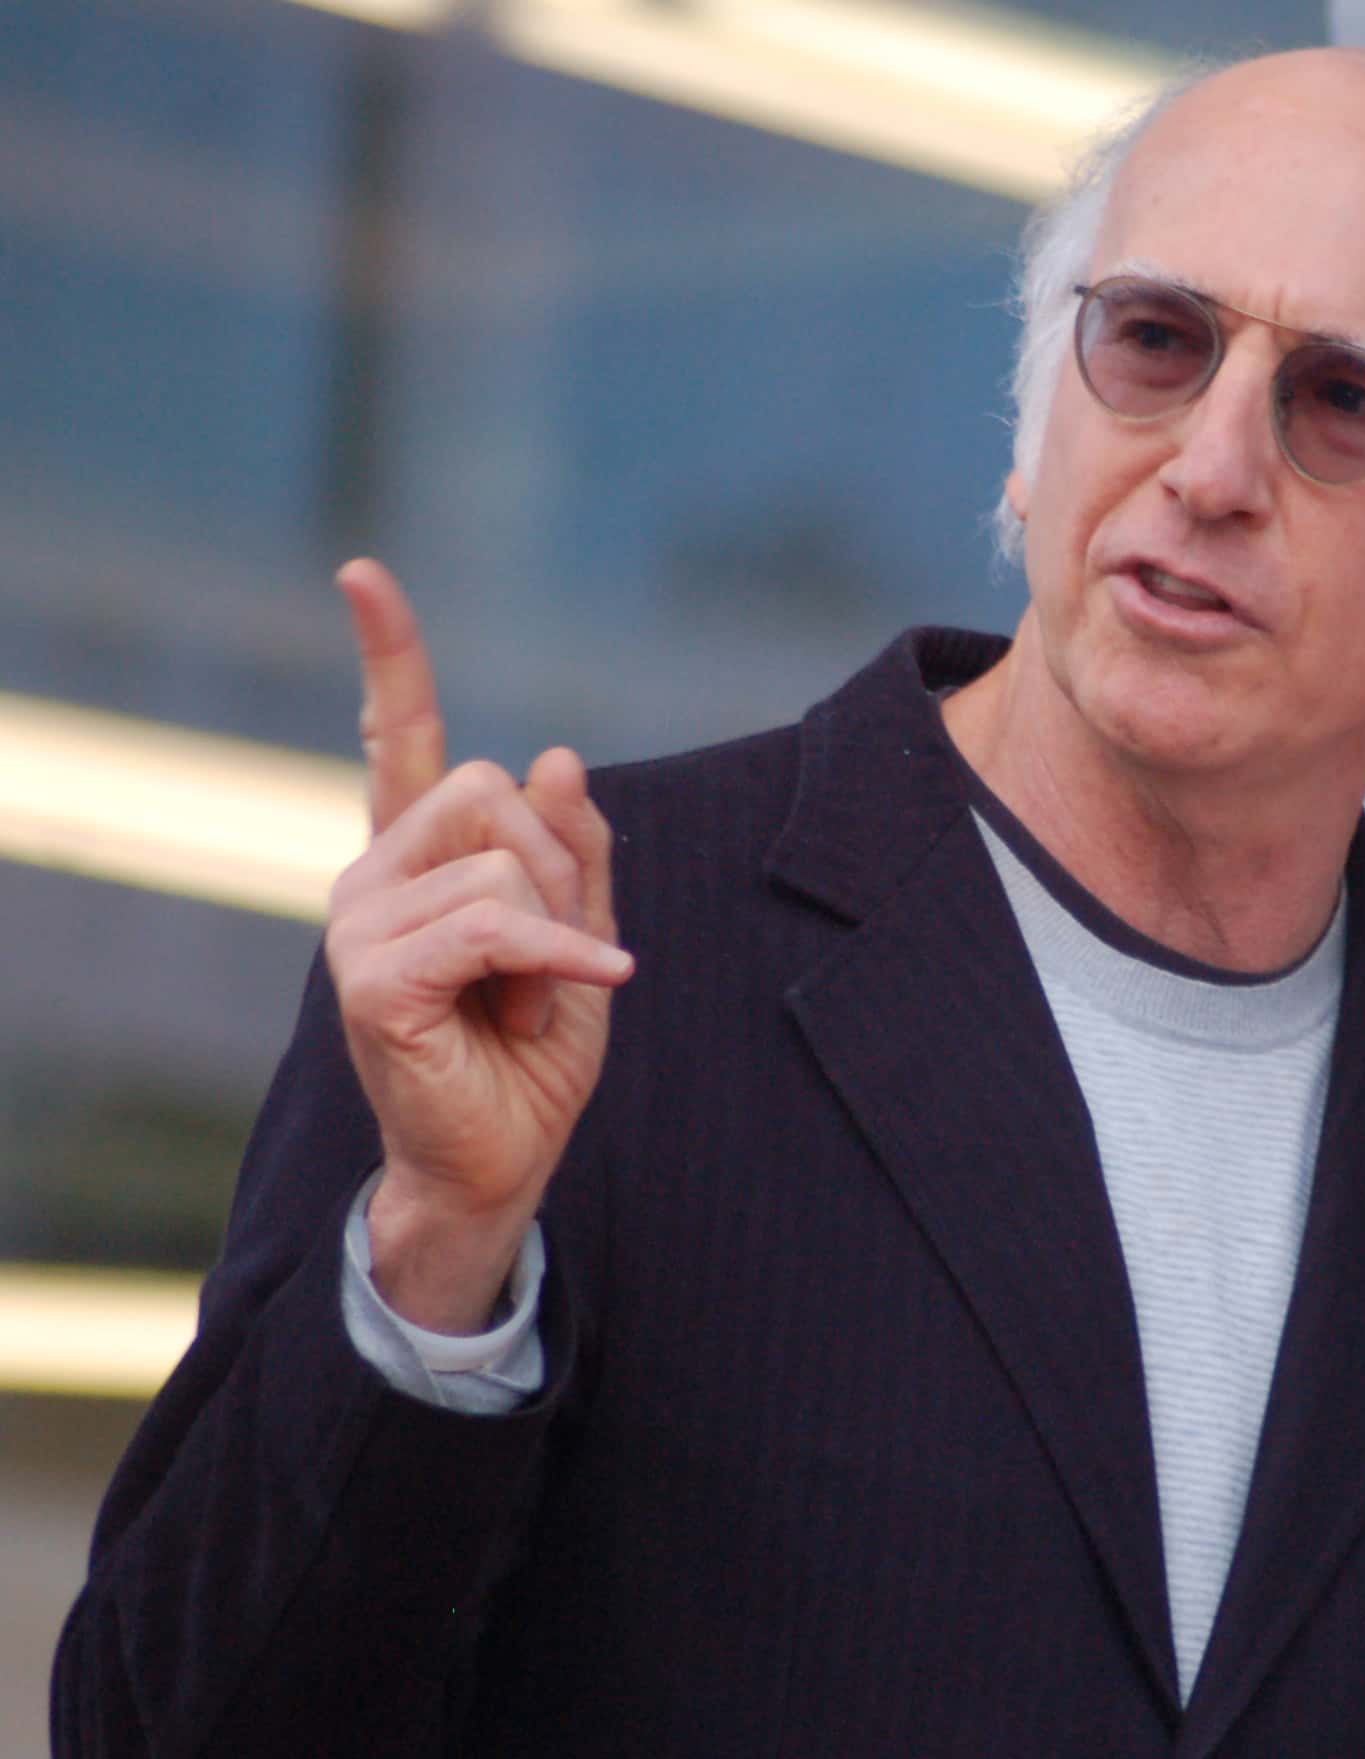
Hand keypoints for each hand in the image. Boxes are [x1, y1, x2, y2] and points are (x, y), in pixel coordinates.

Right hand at [324, 559, 632, 1332]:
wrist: (501, 1158)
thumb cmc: (532, 1051)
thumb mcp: (581, 935)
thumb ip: (577, 852)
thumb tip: (558, 755)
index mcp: (418, 859)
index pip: (401, 739)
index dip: (390, 656)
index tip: (361, 572)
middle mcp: (374, 876)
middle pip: (493, 793)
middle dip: (560, 873)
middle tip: (552, 960)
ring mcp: (361, 925)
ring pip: (502, 862)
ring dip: (556, 938)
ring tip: (530, 1002)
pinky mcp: (373, 980)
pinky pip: (495, 924)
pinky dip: (556, 961)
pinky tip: (578, 996)